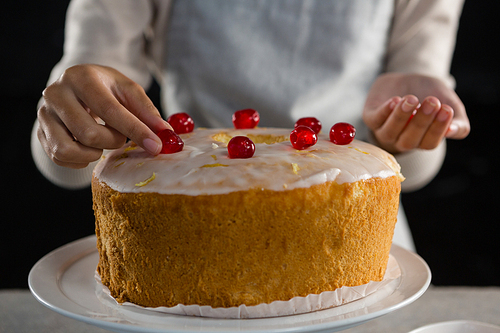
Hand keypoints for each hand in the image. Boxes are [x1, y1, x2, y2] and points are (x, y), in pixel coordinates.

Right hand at [37, 64, 171, 168]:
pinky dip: (79, 160)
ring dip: (93, 153)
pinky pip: (59, 158)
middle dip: (113, 141)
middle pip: (88, 133)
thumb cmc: (107, 89)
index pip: (110, 110)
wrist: (77, 87)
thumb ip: (147, 111)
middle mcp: (56, 93)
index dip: (136, 131)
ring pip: (68, 149)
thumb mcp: (128, 91)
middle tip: (119, 136)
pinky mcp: (39, 132)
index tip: (156, 146)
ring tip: (102, 141)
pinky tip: (88, 147)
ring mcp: (44, 114)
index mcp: (81, 78)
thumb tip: (165, 133)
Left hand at [362, 73, 469, 153]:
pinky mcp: (370, 117)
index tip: (447, 109)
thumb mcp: (450, 106)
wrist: (409, 79)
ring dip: (401, 116)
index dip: (438, 129)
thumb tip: (452, 131)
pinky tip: (395, 100)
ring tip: (412, 99)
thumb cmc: (431, 96)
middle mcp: (401, 140)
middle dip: (421, 122)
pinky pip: (375, 119)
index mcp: (421, 141)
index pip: (429, 143)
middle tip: (432, 101)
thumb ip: (458, 122)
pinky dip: (384, 111)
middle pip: (409, 140)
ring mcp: (384, 130)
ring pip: (390, 131)